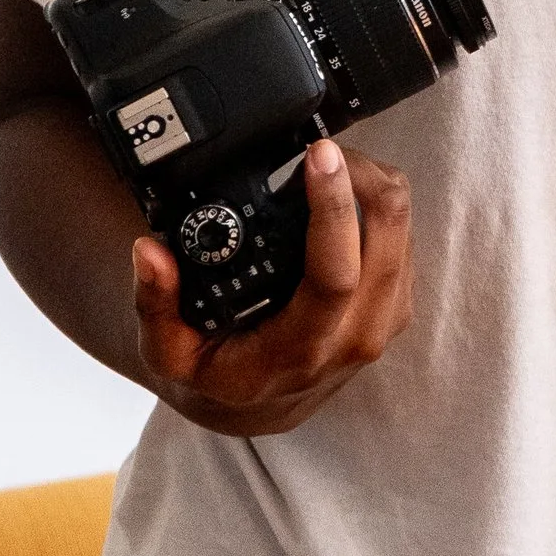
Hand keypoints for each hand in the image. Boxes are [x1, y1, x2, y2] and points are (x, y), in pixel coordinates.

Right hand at [132, 138, 414, 434]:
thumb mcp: (168, 353)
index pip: (335, 273)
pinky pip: (405, 237)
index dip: (333, 206)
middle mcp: (354, 337)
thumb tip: (150, 252)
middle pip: (387, 234)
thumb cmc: (217, 372)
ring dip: (372, 183)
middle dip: (360, 174)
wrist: (258, 405)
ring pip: (404, 228)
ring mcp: (384, 321)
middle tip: (319, 149)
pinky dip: (379, 203)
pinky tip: (341, 194)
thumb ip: (155, 305)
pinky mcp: (397, 304)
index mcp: (301, 349)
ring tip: (325, 167)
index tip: (318, 155)